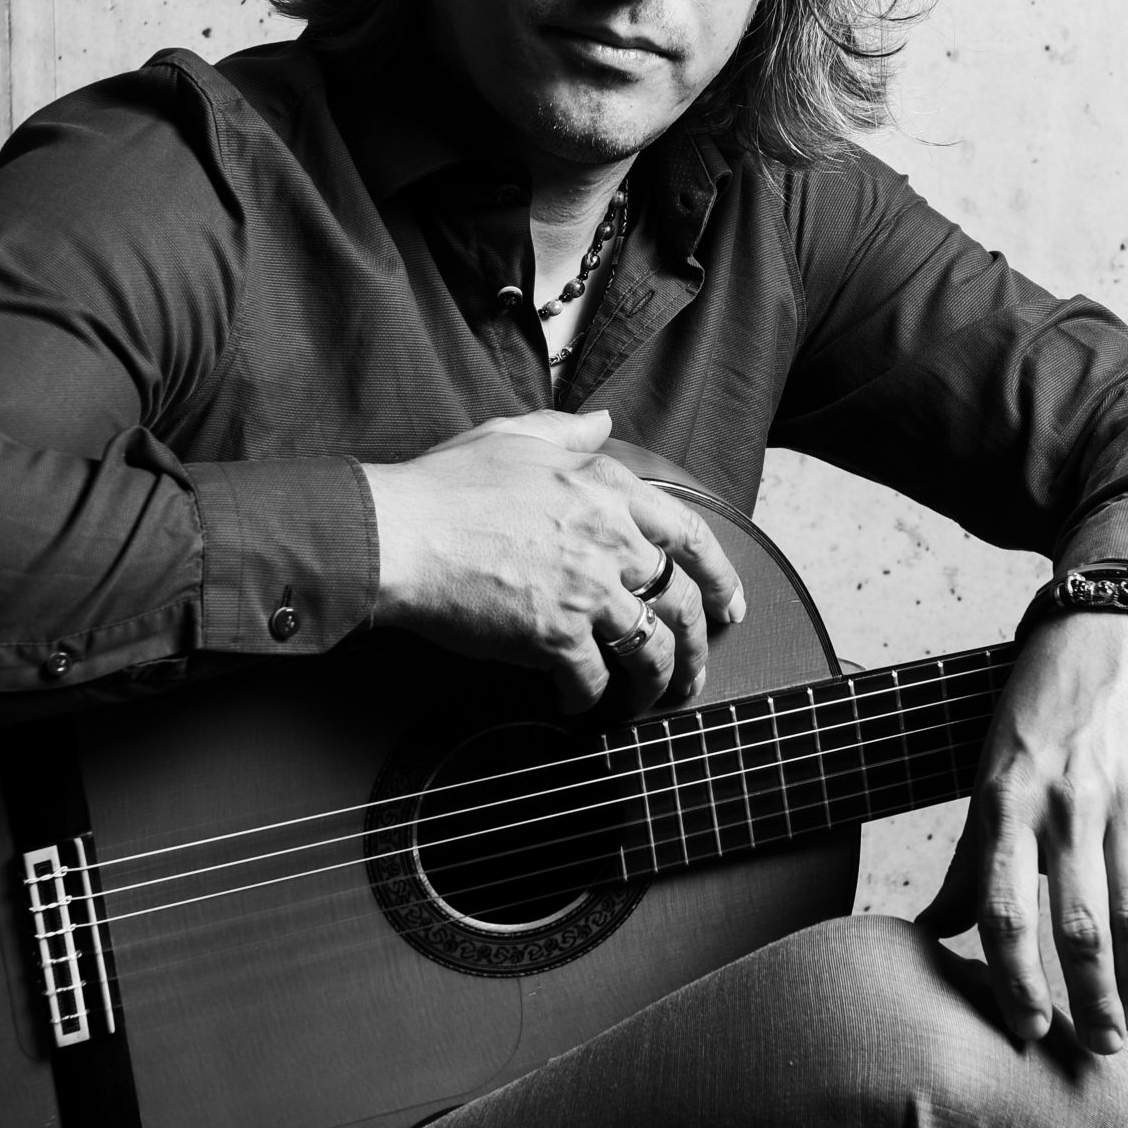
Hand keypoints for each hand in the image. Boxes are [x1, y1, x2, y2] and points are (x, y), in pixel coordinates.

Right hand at [360, 409, 747, 718]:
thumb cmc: (446, 486)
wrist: (398, 535)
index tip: (729, 606)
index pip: (692, 536)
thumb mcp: (513, 436)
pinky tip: (577, 707)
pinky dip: (590, 702)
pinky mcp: (556, 636)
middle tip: (695, 673)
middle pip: (683, 602)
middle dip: (699, 646)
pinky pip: (594, 682)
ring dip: (656, 684)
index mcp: (609, 488)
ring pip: (652, 649)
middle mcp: (612, 538)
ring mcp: (588, 590)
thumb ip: (567, 432)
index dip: (721, 578)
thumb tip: (601, 421)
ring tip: (646, 701)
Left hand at [918, 611, 1127, 1053]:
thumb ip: (972, 858)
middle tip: (1098, 1046)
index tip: (1028, 1031)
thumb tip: (931, 929)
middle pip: (1077, 927)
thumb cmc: (1040, 710)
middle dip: (1088, 1001)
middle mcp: (1067, 802)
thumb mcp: (990, 773)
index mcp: (1007, 801)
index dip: (1016, 983)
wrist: (1113, 626)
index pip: (1004, 912)